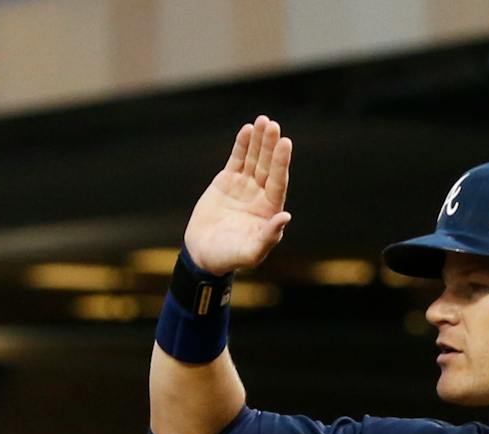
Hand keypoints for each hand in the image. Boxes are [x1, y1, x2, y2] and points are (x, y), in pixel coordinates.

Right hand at [183, 115, 292, 275]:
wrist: (202, 254)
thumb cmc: (227, 258)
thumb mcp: (249, 253)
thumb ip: (268, 237)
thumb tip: (285, 217)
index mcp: (269, 210)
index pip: (278, 181)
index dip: (281, 163)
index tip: (285, 143)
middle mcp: (260, 195)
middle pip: (268, 166)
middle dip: (270, 146)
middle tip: (273, 125)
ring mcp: (244, 186)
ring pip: (254, 159)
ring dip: (259, 140)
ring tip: (263, 121)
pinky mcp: (227, 181)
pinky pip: (237, 159)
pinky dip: (242, 145)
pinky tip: (247, 130)